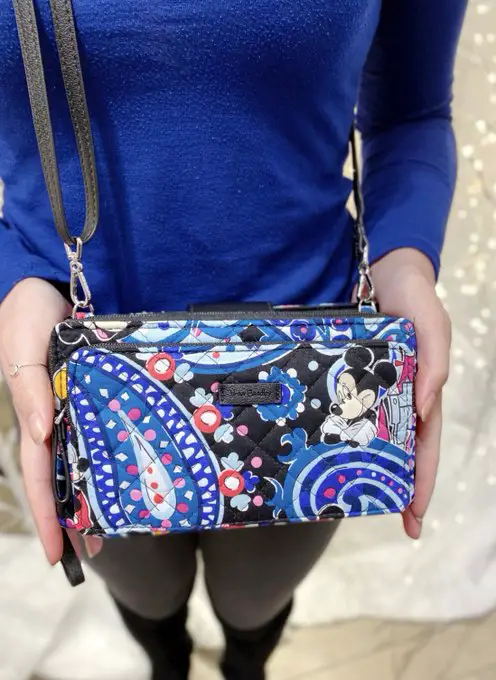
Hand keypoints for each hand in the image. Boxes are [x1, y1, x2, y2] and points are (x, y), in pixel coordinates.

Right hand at [0, 278, 101, 562]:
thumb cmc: (29, 312)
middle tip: (96, 551)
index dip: (47, 514)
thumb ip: (28, 387)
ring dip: (97, 491)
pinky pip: (108, 426)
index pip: (39, 474)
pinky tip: (130, 469)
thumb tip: (40, 434)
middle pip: (64, 475)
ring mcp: (78, 405)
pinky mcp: (99, 390)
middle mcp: (55, 416)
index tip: (58, 554)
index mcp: (33, 414)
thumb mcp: (22, 346)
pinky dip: (114, 451)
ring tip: (115, 526)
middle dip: (74, 515)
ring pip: (87, 456)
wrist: (53, 280)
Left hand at [370, 248, 450, 538]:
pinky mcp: (352, 376)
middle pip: (403, 450)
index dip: (423, 482)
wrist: (386, 269)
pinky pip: (349, 410)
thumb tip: (425, 409)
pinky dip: (344, 432)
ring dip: (371, 466)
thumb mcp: (433, 327)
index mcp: (424, 391)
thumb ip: (434, 364)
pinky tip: (329, 450)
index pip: (426, 446)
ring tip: (354, 497)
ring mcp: (376, 388)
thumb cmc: (416, 297)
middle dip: (403, 487)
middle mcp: (400, 396)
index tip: (415, 518)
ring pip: (374, 435)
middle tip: (397, 522)